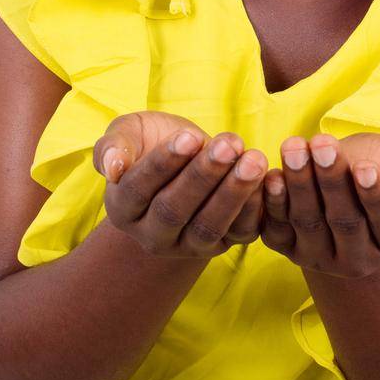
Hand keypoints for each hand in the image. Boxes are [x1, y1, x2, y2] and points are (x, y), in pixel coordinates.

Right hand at [91, 111, 266, 258]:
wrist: (183, 160)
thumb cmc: (150, 142)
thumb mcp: (127, 134)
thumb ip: (112, 147)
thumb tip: (112, 167)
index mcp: (122, 208)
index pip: (139, 189)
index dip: (163, 164)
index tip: (189, 136)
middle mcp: (151, 235)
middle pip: (174, 211)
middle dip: (204, 176)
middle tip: (229, 144)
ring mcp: (187, 245)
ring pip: (208, 226)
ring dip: (233, 193)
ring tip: (253, 159)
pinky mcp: (222, 245)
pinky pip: (239, 233)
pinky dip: (255, 208)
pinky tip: (267, 178)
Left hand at [259, 131, 379, 278]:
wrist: (348, 174)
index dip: (376, 195)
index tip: (365, 167)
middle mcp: (359, 260)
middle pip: (345, 222)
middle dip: (331, 180)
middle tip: (322, 144)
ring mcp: (321, 258)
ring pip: (309, 222)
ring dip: (299, 183)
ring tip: (295, 147)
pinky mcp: (289, 249)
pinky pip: (278, 230)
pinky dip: (272, 203)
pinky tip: (271, 176)